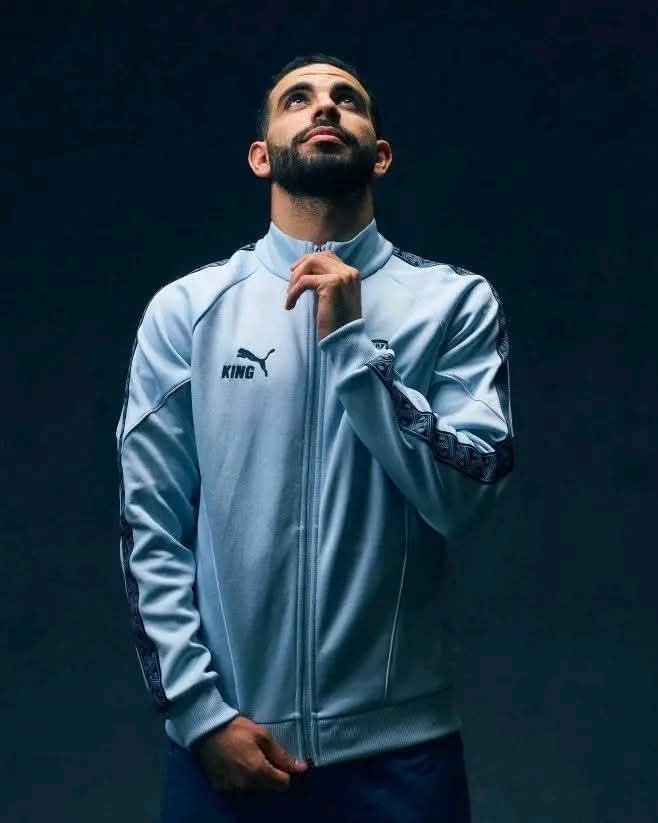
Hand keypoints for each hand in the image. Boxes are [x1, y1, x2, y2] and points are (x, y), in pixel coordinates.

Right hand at [189, 715, 307, 793]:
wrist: (206, 730)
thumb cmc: (236, 729)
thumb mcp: (262, 736)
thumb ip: (281, 755)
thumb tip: (302, 768)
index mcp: (258, 772)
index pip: (283, 784)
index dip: (286, 773)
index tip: (281, 761)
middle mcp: (246, 786)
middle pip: (269, 788)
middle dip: (272, 775)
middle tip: (264, 756)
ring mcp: (232, 789)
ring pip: (254, 789)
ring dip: (256, 778)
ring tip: (249, 758)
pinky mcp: (220, 788)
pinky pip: (238, 789)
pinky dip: (241, 780)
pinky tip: (236, 764)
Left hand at [284, 250, 361, 340]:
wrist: (344, 338)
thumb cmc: (337, 321)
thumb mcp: (331, 295)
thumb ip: (323, 280)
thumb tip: (303, 269)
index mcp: (351, 273)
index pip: (327, 256)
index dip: (308, 261)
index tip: (295, 273)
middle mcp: (349, 272)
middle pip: (317, 257)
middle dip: (299, 269)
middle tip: (290, 286)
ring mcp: (341, 277)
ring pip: (310, 264)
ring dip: (295, 278)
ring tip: (290, 295)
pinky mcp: (331, 285)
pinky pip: (304, 281)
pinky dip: (293, 293)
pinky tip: (290, 305)